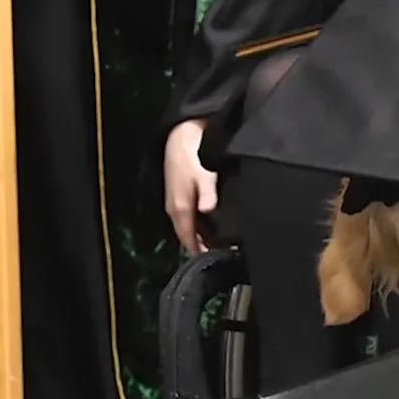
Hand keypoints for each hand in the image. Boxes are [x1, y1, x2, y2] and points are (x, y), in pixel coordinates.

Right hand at [164, 118, 217, 253]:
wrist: (181, 137)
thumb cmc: (194, 156)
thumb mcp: (204, 175)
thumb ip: (207, 193)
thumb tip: (209, 211)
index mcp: (179, 209)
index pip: (188, 239)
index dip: (200, 252)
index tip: (216, 261)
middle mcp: (174, 209)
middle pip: (188, 235)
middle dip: (203, 246)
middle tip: (224, 254)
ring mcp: (175, 202)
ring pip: (189, 226)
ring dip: (202, 235)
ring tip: (222, 243)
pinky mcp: (179, 195)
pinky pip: (189, 217)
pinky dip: (200, 224)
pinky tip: (214, 224)